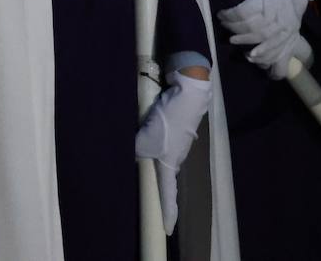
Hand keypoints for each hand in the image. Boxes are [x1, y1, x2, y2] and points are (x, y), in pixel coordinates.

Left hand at [135, 71, 211, 234]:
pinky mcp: (173, 127)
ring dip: (149, 156)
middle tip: (145, 192)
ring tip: (137, 161)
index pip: (168, 193)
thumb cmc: (171, 118)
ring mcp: (175, 142)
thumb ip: (138, 148)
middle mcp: (174, 156)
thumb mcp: (149, 135)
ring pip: (159, 155)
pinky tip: (141, 133)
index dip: (167, 211)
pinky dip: (150, 139)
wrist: (188, 92)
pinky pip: (158, 139)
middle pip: (163, 175)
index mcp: (170, 162)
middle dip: (155, 184)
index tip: (167, 229)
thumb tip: (132, 155)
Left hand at [218, 0, 316, 79]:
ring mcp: (286, 25)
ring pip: (264, 39)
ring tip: (235, 42)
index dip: (228, 15)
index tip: (220, 14)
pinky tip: (254, 56)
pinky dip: (267, 54)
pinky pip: (279, 47)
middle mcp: (277, 14)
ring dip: (248, 43)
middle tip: (225, 28)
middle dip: (235, 30)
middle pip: (252, 28)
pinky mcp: (292, 30)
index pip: (242, 13)